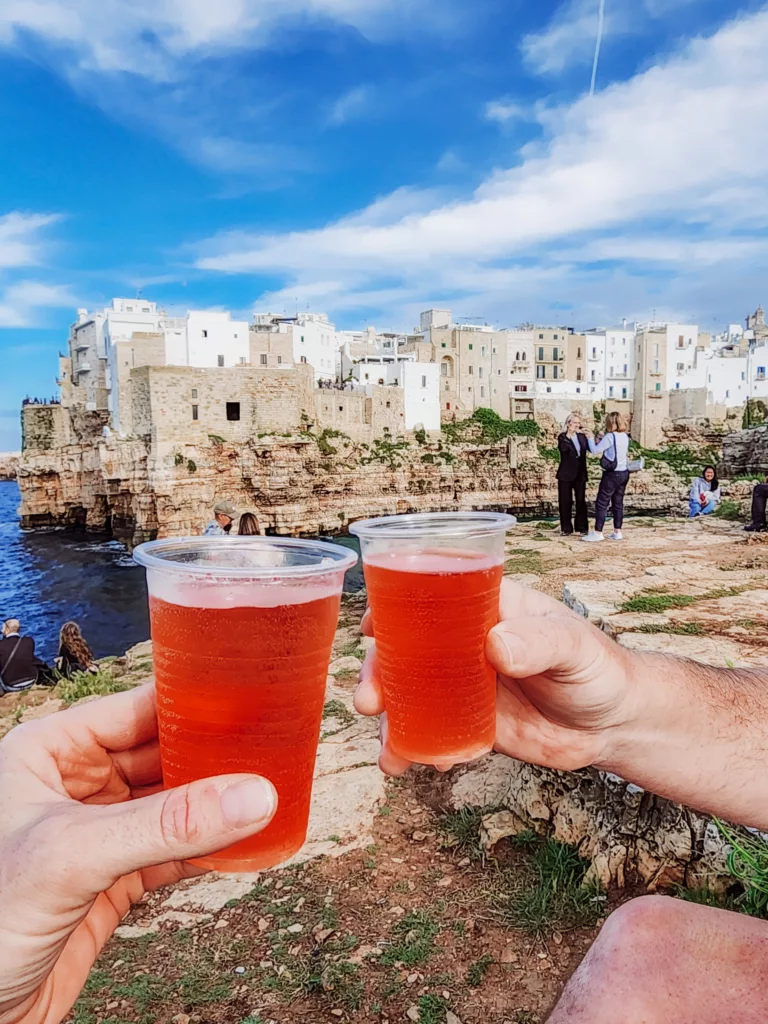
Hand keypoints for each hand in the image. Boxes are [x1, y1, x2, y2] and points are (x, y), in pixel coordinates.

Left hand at [0, 685, 276, 1023]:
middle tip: (271, 749)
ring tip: (269, 791)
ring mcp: (96, 833)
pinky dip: (208, 848)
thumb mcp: (74, 855)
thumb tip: (252, 796)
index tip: (250, 700)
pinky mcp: (112, 880)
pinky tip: (243, 842)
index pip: (136, 710)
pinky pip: (173, 851)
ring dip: (215, 804)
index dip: (192, 704)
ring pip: (171, 804)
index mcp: (49, 751)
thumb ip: (164, 825)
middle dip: (213, 756)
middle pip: (162, 754)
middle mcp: (74, 784)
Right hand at [354, 579, 636, 774]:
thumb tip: (496, 645)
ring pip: (411, 694)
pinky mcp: (470, 723)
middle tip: (369, 701)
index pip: (431, 596)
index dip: (395, 606)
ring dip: (389, 717)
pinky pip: (431, 732)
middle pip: (407, 649)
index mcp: (487, 608)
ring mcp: (464, 685)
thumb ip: (540, 643)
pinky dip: (414, 748)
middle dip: (378, 673)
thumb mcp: (575, 647)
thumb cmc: (599, 668)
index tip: (371, 626)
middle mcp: (466, 643)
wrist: (616, 724)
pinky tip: (410, 764)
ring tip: (387, 749)